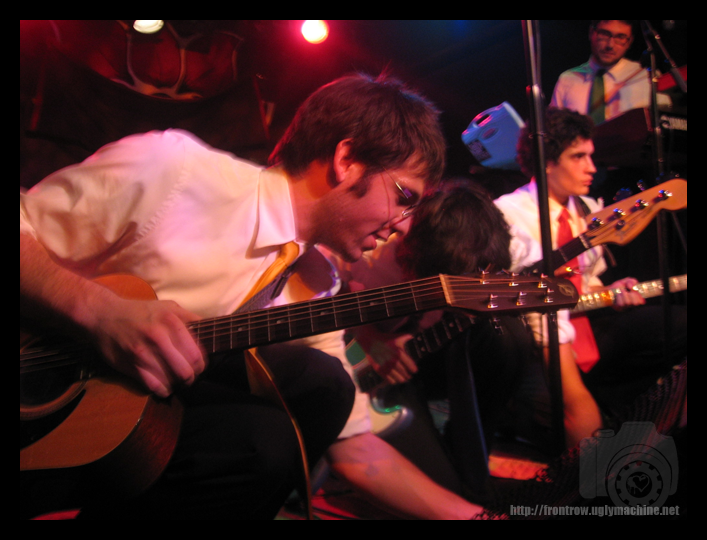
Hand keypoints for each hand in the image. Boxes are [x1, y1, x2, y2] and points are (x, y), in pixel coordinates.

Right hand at [87, 295, 205, 397]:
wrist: (104, 315)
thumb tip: (209, 330)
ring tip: (175, 379)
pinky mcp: (131, 366)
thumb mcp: (168, 307)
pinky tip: (163, 384)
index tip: (198, 366)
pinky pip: (154, 387)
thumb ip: (189, 318)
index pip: (196, 354)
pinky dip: (162, 390)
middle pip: (186, 371)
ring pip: (171, 381)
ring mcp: (143, 353)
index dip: (201, 365)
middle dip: (190, 377)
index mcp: (171, 322)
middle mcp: (158, 337)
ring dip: (176, 384)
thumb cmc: (140, 312)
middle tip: (188, 376)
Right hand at [353, 325, 416, 384]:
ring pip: (398, 379)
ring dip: (402, 379)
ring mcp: (385, 367)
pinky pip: (389, 380)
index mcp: (399, 354)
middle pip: (405, 374)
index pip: (410, 365)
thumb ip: (408, 338)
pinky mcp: (379, 370)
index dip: (414, 369)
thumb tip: (416, 338)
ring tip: (404, 379)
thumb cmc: (386, 339)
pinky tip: (395, 379)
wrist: (371, 341)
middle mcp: (393, 362)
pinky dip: (394, 381)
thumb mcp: (399, 337)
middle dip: (408, 376)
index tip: (415, 371)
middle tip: (410, 376)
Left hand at [608, 277, 644, 308]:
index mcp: (637, 299)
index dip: (638, 295)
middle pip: (636, 303)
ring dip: (624, 294)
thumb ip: (632, 281)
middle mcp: (632, 305)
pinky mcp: (619, 308)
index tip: (633, 290)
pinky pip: (621, 304)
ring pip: (628, 302)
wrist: (609, 289)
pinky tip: (618, 294)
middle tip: (627, 290)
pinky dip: (619, 297)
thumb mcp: (627, 281)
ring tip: (621, 291)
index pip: (642, 301)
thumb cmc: (620, 286)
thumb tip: (631, 287)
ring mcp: (626, 307)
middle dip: (632, 295)